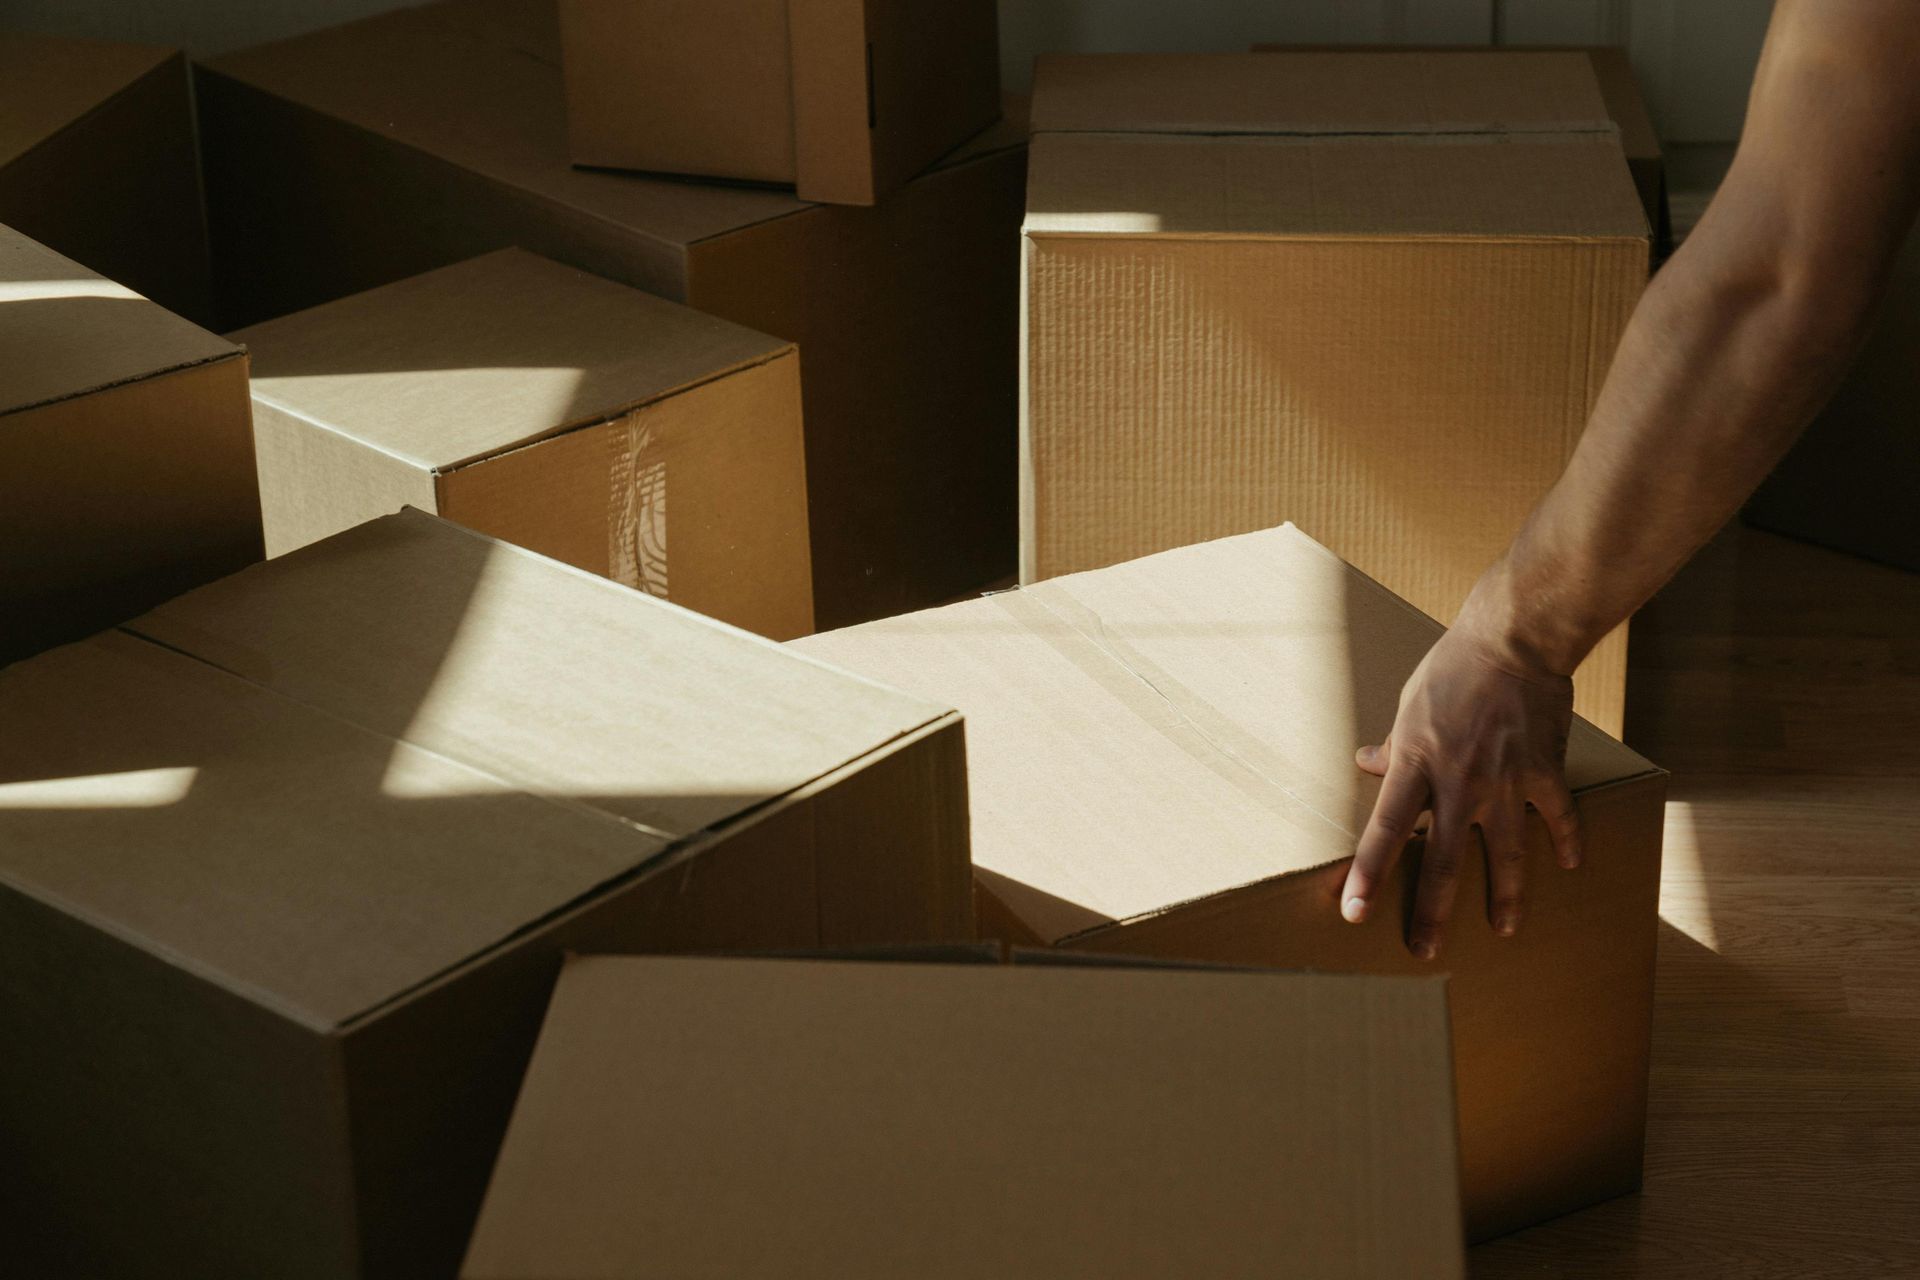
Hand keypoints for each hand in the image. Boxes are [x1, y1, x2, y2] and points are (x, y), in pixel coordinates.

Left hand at [1339, 622, 1583, 959]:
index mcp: (1417, 764)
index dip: (1369, 874)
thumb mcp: (1408, 705)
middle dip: (1433, 911)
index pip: (1385, 831)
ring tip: (1502, 929)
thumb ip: (1392, 744)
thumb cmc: (1453, 668)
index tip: (1354, 912)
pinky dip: (1565, 842)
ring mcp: (1506, 781)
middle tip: (1425, 951)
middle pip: (1442, 860)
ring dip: (1504, 897)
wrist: (1514, 639)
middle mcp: (1459, 782)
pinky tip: (1568, 865)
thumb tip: (1368, 763)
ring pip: (1504, 855)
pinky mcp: (1545, 771)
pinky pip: (1557, 818)